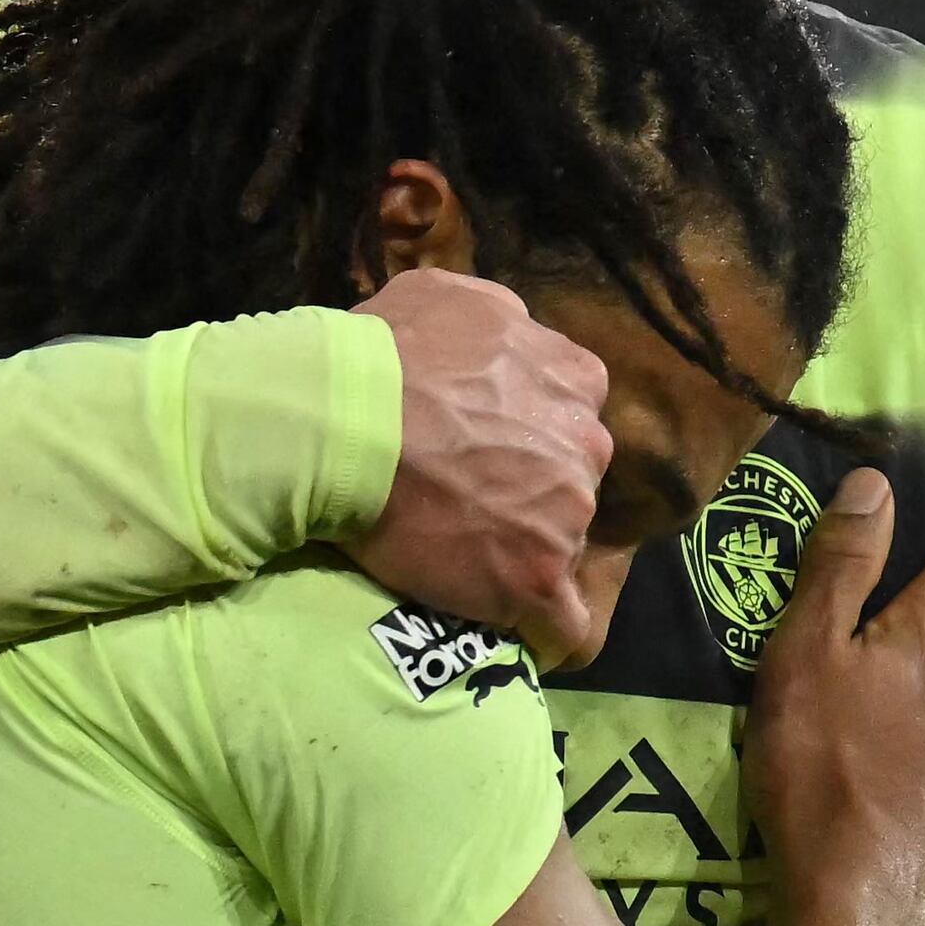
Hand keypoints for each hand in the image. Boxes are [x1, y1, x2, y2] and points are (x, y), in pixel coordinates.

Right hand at [352, 271, 609, 661]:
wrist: (337, 421)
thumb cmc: (380, 354)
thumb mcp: (447, 296)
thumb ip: (497, 319)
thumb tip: (507, 335)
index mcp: (573, 378)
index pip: (571, 418)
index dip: (530, 439)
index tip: (488, 454)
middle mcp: (587, 441)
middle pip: (574, 479)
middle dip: (533, 492)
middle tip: (468, 503)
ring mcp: (568, 513)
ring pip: (566, 544)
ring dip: (527, 552)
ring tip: (468, 562)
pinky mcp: (537, 577)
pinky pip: (566, 623)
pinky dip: (545, 629)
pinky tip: (518, 629)